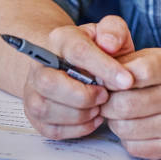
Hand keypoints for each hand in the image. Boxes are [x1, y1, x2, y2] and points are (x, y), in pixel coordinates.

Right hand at [22, 17, 134, 140]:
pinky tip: (92, 118)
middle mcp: (40, 64)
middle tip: (106, 96)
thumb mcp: (110, 33)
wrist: (73, 63)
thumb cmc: (96, 50)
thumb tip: (109, 44)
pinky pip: (50, 129)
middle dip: (83, 96)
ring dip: (79, 114)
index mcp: (60, 39)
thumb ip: (114, 30)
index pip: (77, 52)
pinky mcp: (34, 113)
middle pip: (50, 83)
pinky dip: (76, 129)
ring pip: (45, 109)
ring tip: (99, 108)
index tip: (127, 81)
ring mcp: (33, 90)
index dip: (104, 68)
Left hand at [102, 46, 160, 158]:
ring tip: (120, 113)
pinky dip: (127, 138)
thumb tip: (100, 73)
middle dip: (108, 103)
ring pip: (126, 128)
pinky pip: (136, 148)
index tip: (110, 79)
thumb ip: (132, 61)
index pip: (140, 72)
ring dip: (115, 122)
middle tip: (108, 99)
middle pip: (125, 105)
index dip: (116, 77)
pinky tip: (134, 126)